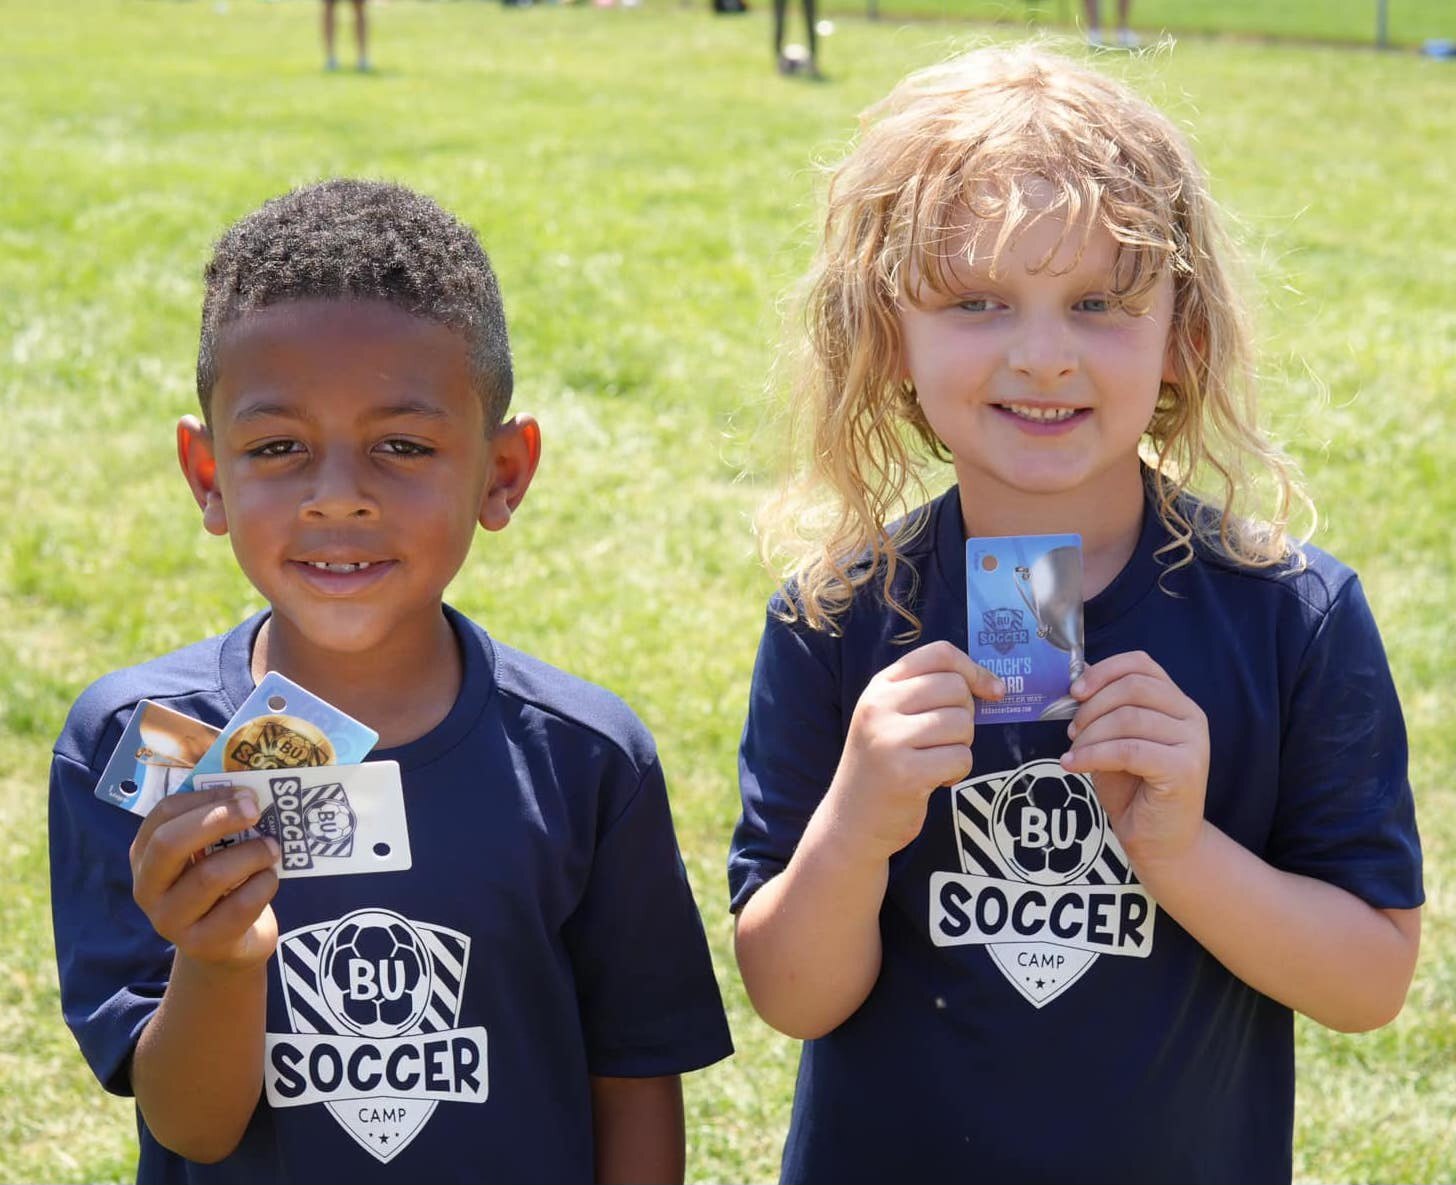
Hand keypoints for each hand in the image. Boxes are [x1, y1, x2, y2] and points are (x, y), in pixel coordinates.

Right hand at [130, 785, 280, 969]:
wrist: (228, 945)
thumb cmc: (222, 884)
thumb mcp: (210, 852)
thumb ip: (219, 823)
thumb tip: (250, 787)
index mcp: (145, 855)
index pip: (164, 814)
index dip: (206, 797)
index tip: (243, 792)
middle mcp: (148, 888)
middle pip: (171, 843)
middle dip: (219, 819)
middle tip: (255, 811)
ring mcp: (171, 920)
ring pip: (210, 876)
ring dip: (251, 854)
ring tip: (272, 848)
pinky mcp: (202, 943)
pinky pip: (238, 907)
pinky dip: (263, 885)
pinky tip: (270, 878)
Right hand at [826, 640, 1004, 862]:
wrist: (851, 820)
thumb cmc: (884, 765)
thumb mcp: (892, 717)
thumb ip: (928, 693)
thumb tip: (994, 685)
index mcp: (880, 686)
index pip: (939, 654)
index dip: (973, 669)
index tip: (992, 691)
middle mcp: (880, 706)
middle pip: (956, 688)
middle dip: (966, 715)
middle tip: (946, 739)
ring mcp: (889, 739)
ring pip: (962, 724)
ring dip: (961, 746)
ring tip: (935, 761)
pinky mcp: (905, 773)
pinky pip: (961, 758)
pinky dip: (957, 772)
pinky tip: (934, 780)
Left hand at [1060, 651, 1208, 873]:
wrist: (1160, 841)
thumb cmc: (1134, 789)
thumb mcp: (1112, 739)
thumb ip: (1103, 709)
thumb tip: (1075, 678)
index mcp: (1176, 702)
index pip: (1141, 664)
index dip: (1103, 671)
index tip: (1074, 691)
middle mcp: (1191, 715)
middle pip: (1132, 688)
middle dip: (1092, 706)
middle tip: (1071, 732)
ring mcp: (1193, 742)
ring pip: (1128, 719)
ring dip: (1090, 735)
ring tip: (1073, 753)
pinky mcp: (1184, 768)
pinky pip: (1129, 750)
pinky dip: (1093, 755)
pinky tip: (1073, 765)